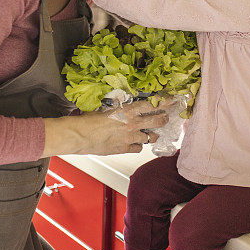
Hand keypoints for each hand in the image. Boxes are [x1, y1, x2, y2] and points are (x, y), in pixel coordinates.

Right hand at [41, 103, 168, 156]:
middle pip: (157, 121)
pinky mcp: (124, 149)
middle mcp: (132, 124)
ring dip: (151, 134)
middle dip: (164, 119)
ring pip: (150, 137)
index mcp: (127, 111)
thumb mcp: (105, 109)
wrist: (79, 136)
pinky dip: (138, 145)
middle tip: (166, 117)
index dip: (163, 102)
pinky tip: (135, 143)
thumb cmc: (88, 121)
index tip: (169, 100)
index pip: (151, 104)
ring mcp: (129, 138)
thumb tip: (123, 109)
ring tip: (152, 133)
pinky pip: (138, 148)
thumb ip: (118, 109)